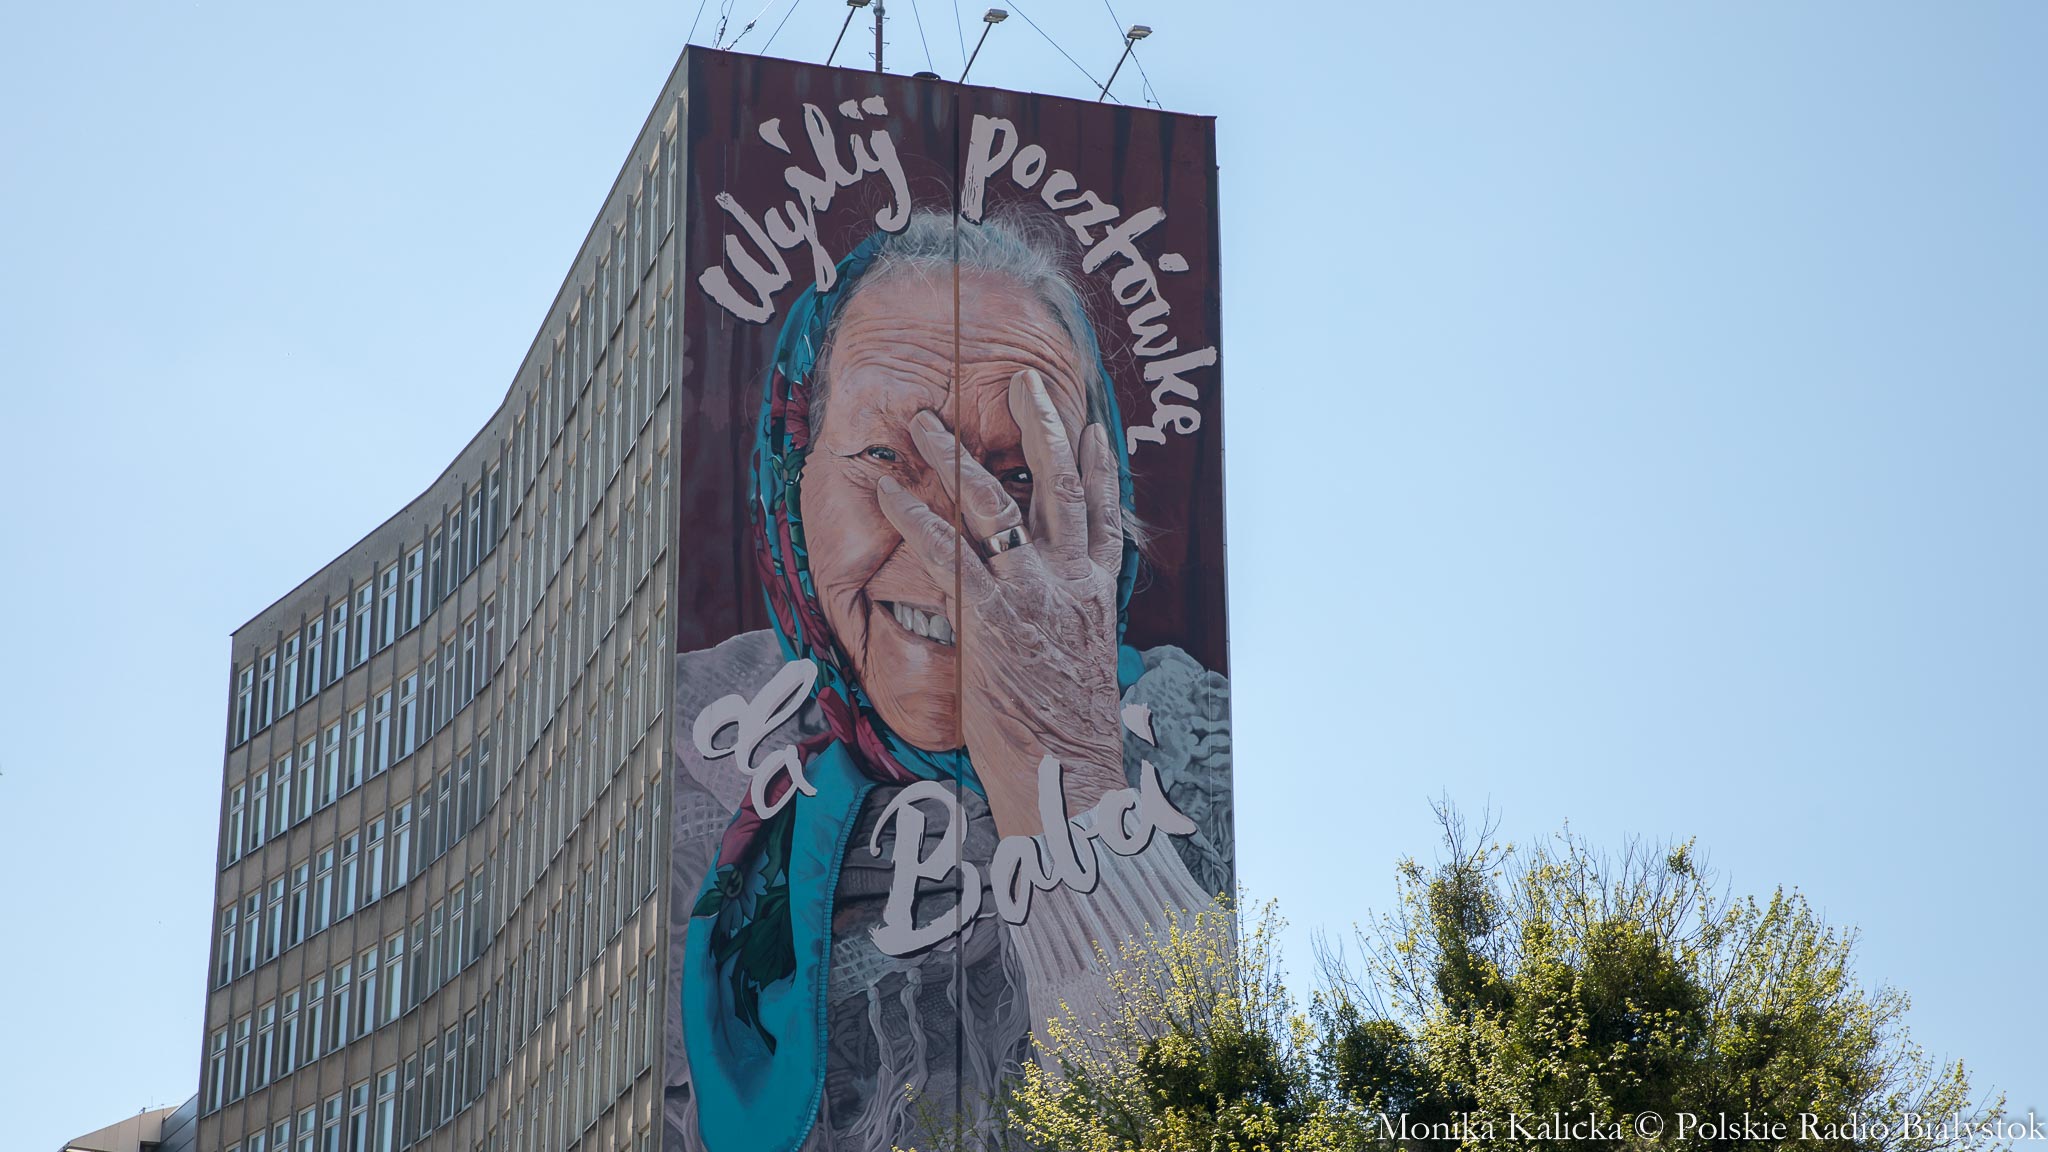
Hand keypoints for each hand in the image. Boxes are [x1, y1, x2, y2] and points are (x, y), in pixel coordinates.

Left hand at [875, 369, 1126, 837]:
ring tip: (924, 420)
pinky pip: (944, 552)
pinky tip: (888, 491)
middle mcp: (1070, 581)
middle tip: (1022, 379)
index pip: (1102, 514)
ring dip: (954, 456)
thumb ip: (1068, 629)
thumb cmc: (1068, 740)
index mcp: (1097, 594)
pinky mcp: (991, 616)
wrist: (1069, 779)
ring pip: (994, 503)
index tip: (1091, 422)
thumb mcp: (1081, 669)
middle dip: (1041, 424)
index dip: (1097, 463)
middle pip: (1059, 484)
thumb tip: (1052, 622)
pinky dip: (913, 516)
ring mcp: (1032, 593)